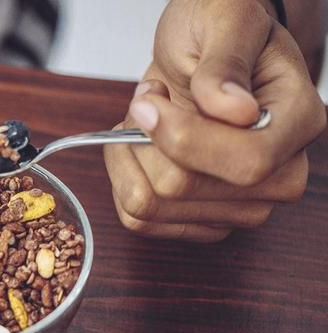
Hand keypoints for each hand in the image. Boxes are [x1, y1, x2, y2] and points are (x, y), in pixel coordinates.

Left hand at [104, 0, 325, 241]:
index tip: (151, 100)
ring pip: (151, 206)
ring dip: (130, 157)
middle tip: (152, 100)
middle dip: (147, 140)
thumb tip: (235, 111)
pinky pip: (137, 218)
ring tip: (147, 120)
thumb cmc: (219, 30)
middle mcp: (278, 175)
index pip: (246, 163)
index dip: (182, 137)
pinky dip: (122, 178)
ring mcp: (239, 206)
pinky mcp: (200, 221)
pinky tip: (138, 147)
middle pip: (182, 188)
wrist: (202, 50)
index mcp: (298, 124)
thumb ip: (226, 64)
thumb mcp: (224, 22)